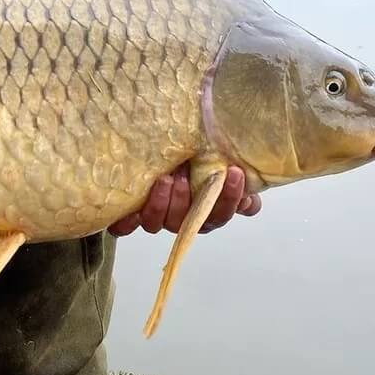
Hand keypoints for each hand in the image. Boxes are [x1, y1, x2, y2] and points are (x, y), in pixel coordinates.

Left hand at [107, 164, 260, 236]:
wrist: (148, 146)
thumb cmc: (186, 151)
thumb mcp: (210, 151)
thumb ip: (229, 164)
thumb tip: (249, 179)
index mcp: (204, 209)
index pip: (221, 213)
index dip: (229, 198)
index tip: (234, 172)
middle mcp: (181, 218)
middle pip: (188, 222)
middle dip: (188, 199)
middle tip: (185, 174)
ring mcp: (156, 217)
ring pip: (158, 224)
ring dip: (162, 204)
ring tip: (164, 179)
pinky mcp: (130, 215)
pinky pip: (125, 228)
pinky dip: (128, 221)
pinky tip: (133, 209)